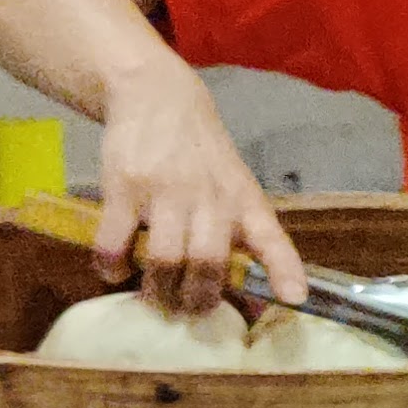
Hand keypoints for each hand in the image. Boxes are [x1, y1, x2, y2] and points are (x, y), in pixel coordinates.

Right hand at [90, 57, 306, 314]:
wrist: (157, 97)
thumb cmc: (200, 154)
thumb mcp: (233, 184)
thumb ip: (242, 233)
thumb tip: (259, 293)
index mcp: (243, 200)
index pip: (272, 237)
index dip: (285, 270)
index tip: (295, 298)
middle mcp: (210, 197)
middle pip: (209, 262)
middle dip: (198, 299)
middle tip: (187, 310)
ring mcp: (166, 192)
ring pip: (165, 259)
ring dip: (157, 289)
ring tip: (155, 294)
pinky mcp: (124, 187)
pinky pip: (115, 243)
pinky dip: (112, 266)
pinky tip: (115, 268)